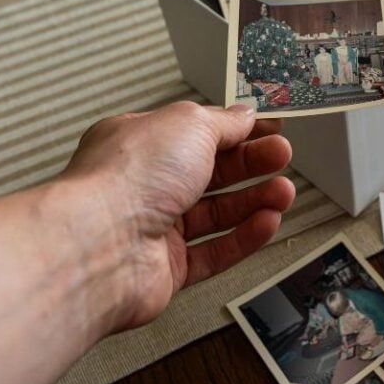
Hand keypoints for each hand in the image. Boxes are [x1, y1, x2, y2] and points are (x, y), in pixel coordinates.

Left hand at [62, 101, 293, 330]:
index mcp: (140, 142)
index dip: (235, 130)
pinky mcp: (165, 269)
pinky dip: (243, 238)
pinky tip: (267, 223)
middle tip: (281, 156)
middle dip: (250, 164)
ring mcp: (153, 228)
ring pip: (215, 214)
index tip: (268, 129)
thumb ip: (223, 122)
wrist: (99, 246)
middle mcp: (143, 185)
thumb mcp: (188, 125)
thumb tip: (244, 115)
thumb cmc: (127, 179)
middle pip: (209, 173)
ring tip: (284, 192)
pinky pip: (214, 252)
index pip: (196, 132)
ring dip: (254, 201)